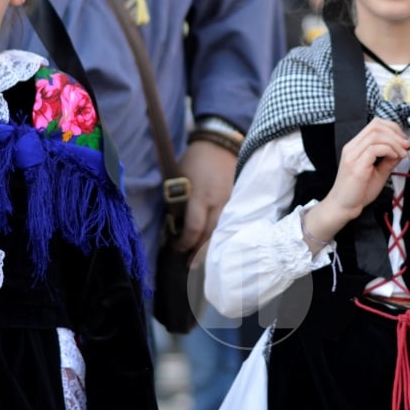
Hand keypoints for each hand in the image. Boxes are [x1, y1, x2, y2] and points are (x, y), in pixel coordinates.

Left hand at [172, 139, 235, 254]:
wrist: (219, 145)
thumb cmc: (194, 161)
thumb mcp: (179, 178)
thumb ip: (177, 201)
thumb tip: (172, 223)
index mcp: (201, 196)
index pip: (194, 228)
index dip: (185, 242)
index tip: (176, 247)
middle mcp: (218, 202)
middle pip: (210, 235)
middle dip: (198, 252)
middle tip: (188, 264)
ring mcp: (231, 203)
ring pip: (222, 232)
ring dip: (210, 247)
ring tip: (200, 260)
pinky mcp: (237, 202)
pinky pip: (229, 223)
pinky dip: (220, 235)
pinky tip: (214, 243)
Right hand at [325, 118, 409, 219]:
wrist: (343, 207)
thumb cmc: (359, 191)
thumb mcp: (379, 172)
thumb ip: (389, 160)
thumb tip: (402, 149)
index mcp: (356, 146)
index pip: (375, 125)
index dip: (393, 128)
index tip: (404, 140)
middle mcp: (352, 147)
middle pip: (376, 126)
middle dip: (395, 132)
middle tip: (406, 145)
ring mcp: (352, 155)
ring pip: (376, 135)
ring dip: (394, 142)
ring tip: (402, 153)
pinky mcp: (355, 165)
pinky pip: (374, 149)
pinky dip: (389, 150)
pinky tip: (395, 158)